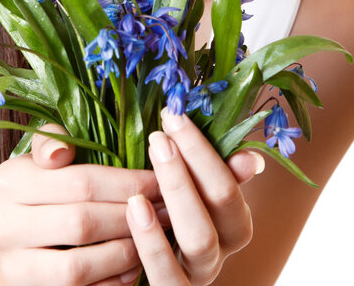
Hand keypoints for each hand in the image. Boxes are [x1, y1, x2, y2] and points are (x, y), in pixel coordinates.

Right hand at [0, 124, 163, 285]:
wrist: (16, 241)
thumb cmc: (42, 189)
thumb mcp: (44, 159)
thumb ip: (53, 141)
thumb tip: (60, 152)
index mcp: (9, 181)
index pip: (80, 181)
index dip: (127, 183)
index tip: (160, 182)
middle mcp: (2, 224)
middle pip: (82, 223)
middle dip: (131, 218)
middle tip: (166, 211)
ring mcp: (11, 265)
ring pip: (77, 267)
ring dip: (123, 253)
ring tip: (151, 238)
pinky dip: (110, 282)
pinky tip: (133, 267)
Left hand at [125, 108, 264, 285]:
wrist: (134, 272)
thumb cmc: (160, 220)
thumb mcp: (186, 194)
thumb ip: (211, 173)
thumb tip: (251, 159)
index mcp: (230, 222)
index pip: (229, 182)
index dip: (203, 148)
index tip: (175, 115)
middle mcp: (221, 251)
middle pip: (222, 203)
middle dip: (194, 159)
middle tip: (162, 131)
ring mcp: (196, 275)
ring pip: (200, 238)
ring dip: (178, 190)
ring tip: (153, 157)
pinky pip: (166, 274)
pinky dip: (151, 239)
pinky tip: (133, 206)